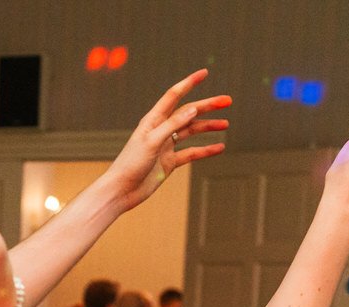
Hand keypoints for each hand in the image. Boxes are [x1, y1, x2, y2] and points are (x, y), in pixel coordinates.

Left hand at [103, 69, 232, 209]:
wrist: (121, 191)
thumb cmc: (130, 164)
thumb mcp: (152, 141)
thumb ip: (172, 125)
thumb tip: (193, 109)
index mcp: (152, 120)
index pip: (174, 96)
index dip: (189, 83)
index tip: (204, 73)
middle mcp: (160, 130)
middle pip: (188, 113)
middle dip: (207, 106)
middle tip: (227, 100)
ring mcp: (165, 146)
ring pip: (191, 131)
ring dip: (208, 127)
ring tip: (225, 124)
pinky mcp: (169, 162)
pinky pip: (191, 153)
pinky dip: (205, 150)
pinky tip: (218, 148)